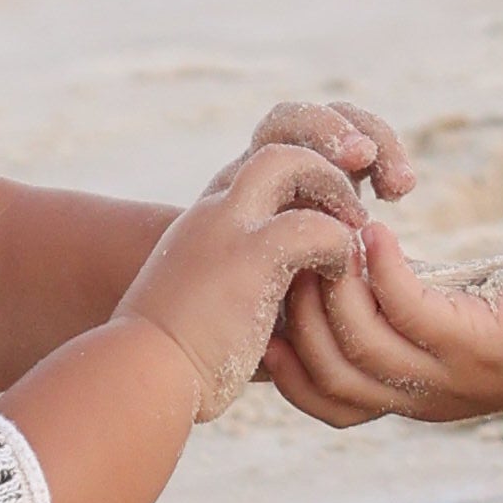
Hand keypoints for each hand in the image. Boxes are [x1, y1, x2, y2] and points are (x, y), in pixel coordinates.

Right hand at [113, 133, 381, 422]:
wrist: (142, 376)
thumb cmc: (181, 358)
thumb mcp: (214, 300)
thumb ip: (252, 281)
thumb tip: (292, 301)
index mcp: (213, 212)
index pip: (271, 148)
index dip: (314, 153)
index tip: (342, 196)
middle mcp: (218, 204)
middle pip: (282, 126)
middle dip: (331, 143)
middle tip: (360, 194)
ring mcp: (230, 224)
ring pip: (293, 160)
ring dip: (335, 189)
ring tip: (354, 229)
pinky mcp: (249, 256)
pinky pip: (313, 226)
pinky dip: (337, 245)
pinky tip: (337, 272)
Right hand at [265, 212, 502, 430]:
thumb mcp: (451, 314)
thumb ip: (398, 303)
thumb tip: (346, 262)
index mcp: (411, 397)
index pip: (324, 401)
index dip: (282, 362)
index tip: (258, 305)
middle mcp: (423, 398)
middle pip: (328, 373)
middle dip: (293, 315)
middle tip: (282, 251)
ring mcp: (449, 375)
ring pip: (358, 342)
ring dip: (330, 283)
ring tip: (325, 229)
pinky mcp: (478, 342)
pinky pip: (408, 307)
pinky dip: (381, 266)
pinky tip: (377, 227)